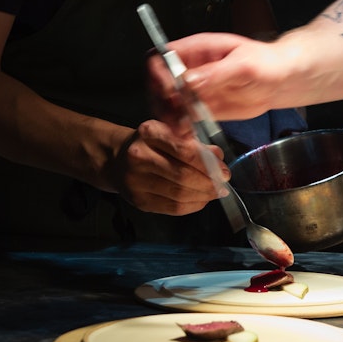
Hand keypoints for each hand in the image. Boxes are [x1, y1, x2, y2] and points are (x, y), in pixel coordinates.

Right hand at [106, 118, 230, 215]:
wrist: (117, 160)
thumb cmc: (151, 144)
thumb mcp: (170, 133)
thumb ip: (195, 144)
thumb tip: (218, 158)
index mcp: (149, 133)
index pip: (185, 150)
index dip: (209, 163)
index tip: (224, 170)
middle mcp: (138, 156)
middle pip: (182, 175)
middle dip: (209, 183)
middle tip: (223, 185)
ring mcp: (136, 181)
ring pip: (179, 194)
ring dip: (203, 196)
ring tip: (215, 193)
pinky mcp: (139, 201)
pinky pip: (172, 208)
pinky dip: (192, 205)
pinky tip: (201, 200)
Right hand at [154, 32, 286, 121]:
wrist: (279, 81)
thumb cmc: (265, 63)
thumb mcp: (243, 65)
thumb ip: (216, 72)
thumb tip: (188, 79)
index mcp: (197, 50)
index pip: (163, 56)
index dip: (160, 73)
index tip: (170, 91)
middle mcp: (190, 69)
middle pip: (159, 82)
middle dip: (162, 101)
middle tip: (176, 116)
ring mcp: (194, 90)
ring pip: (168, 104)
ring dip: (170, 117)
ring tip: (183, 130)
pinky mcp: (201, 108)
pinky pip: (184, 118)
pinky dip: (182, 128)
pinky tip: (189, 135)